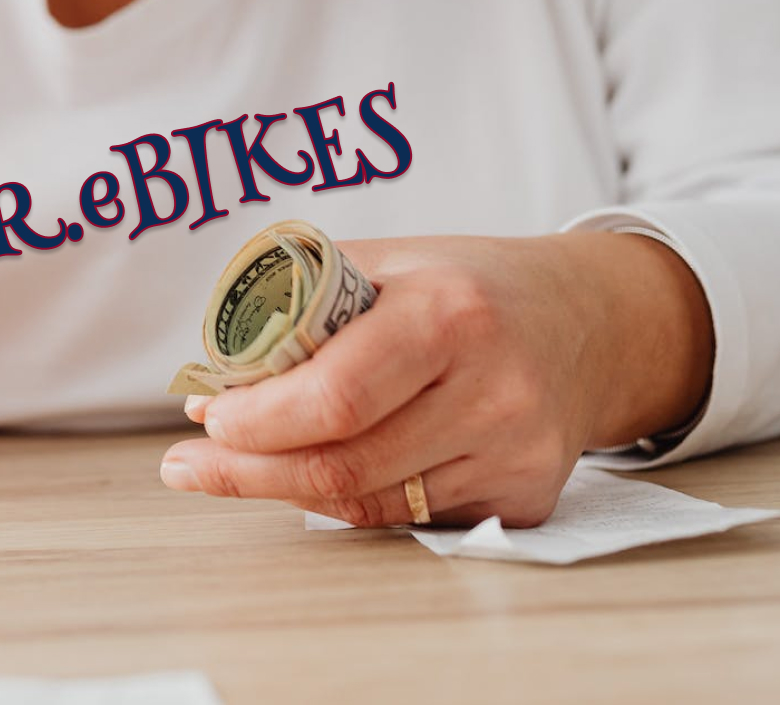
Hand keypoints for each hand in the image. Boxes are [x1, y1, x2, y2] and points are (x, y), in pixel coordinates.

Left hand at [159, 232, 712, 527]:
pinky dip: (352, 501)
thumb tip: (214, 383)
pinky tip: (317, 476)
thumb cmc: (467, 284)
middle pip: (344, 465)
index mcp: (450, 312)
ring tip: (236, 468)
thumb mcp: (388, 261)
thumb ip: (302, 309)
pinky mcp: (526, 497)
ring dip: (287, 490)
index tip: (207, 416)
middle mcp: (492, 389)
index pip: (334, 396)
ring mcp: (515, 453)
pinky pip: (410, 518)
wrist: (588, 321)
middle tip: (190, 463)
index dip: (258, 420)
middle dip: (249, 470)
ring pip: (369, 503)